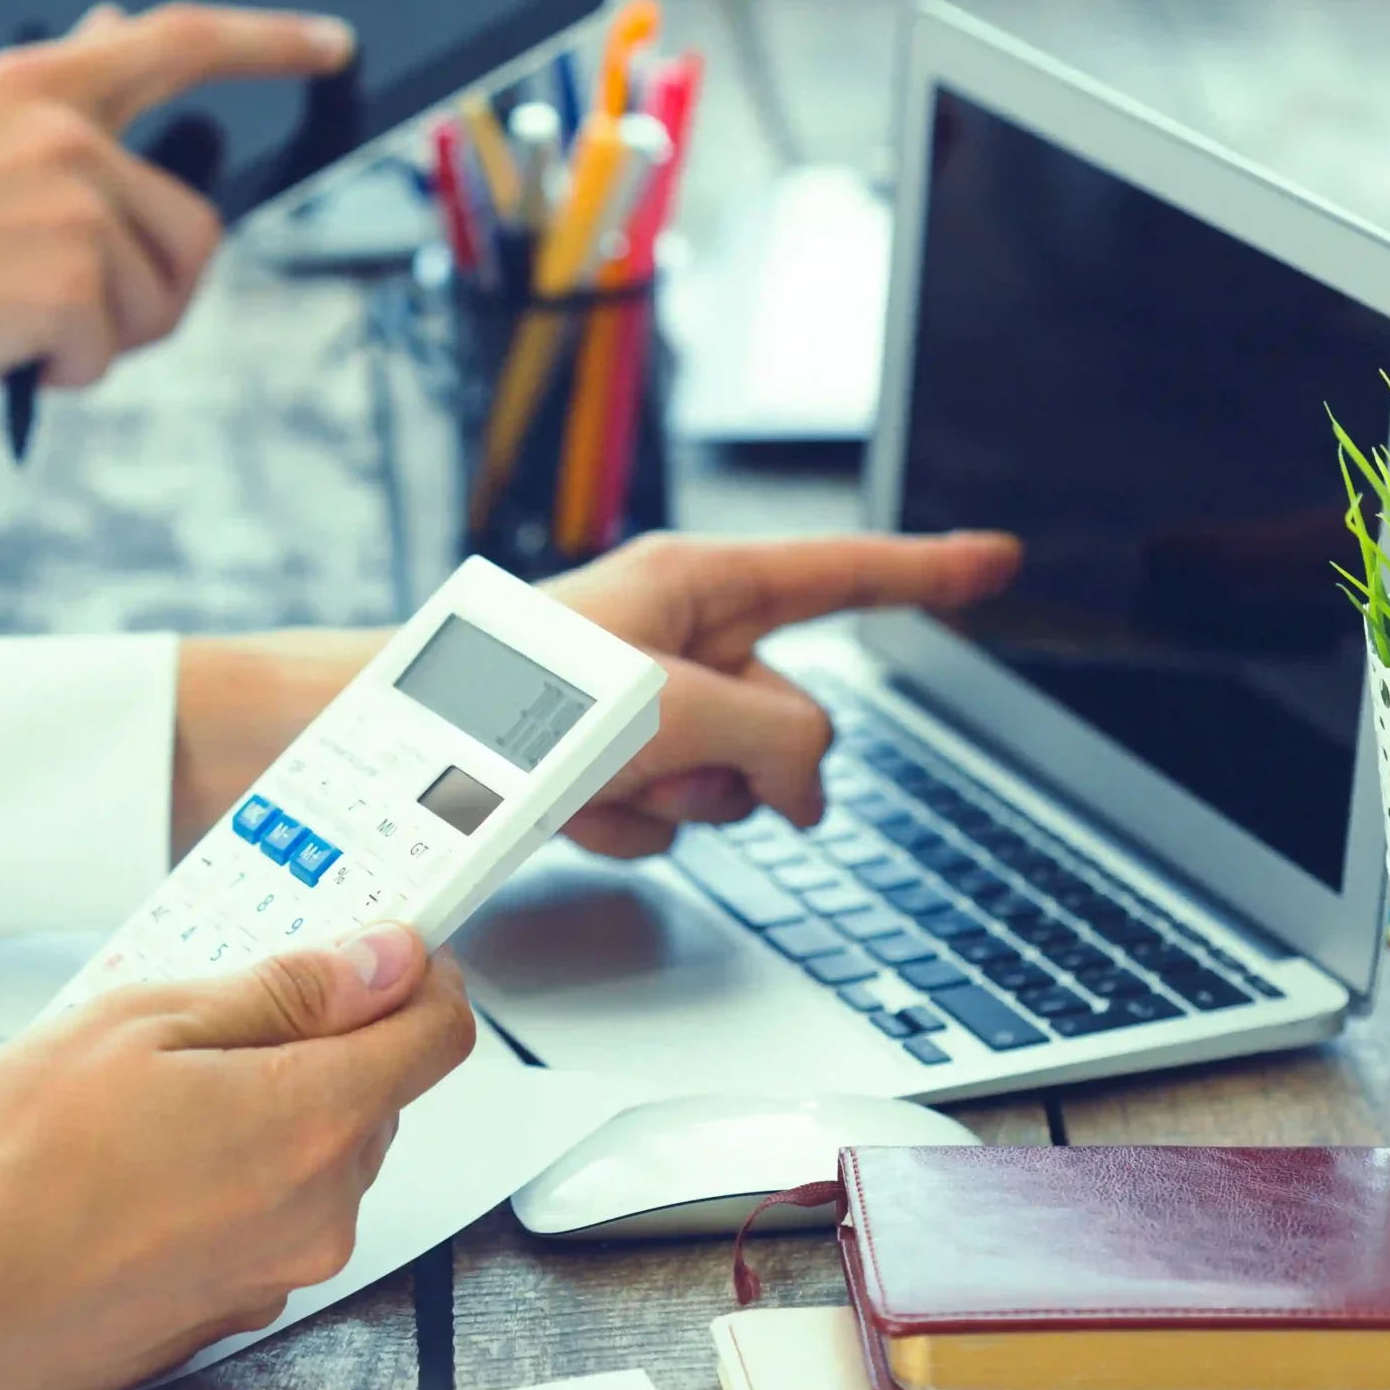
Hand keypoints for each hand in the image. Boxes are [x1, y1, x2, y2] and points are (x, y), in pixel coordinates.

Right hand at [0, 2, 351, 571]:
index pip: (178, 40)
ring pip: (159, 300)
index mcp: (30, 82)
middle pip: (192, 228)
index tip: (331, 47)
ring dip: (100, 337)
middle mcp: (65, 129)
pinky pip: (109, 352)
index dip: (269, 42)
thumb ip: (36, 98)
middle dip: (148, 292)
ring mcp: (72, 202)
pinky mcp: (70, 281)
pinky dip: (57, 373)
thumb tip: (111, 35)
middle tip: (62, 318)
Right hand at [0, 924, 472, 1389]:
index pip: (437, 1033)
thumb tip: (378, 962)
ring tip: (148, 1089)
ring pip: (313, 1157)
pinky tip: (139, 1159)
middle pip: (372, 1094)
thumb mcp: (145, 1021)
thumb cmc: (17, 1170)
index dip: (414, 977)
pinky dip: (227, 1178)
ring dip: (263, 1111)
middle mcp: (318, 1207)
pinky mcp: (229, 1307)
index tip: (377, 950)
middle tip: (212, 1012)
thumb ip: (284, 991)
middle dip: (314, 1041)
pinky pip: (263, 1216)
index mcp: (314, 1120)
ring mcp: (276, 1267)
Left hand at [539, 532, 1019, 853]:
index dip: (931, 572)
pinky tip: (568, 812)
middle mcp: (674, 637)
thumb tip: (810, 783)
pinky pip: (661, 817)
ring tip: (602, 780)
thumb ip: (783, 736)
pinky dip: (623, 827)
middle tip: (674, 759)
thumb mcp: (681, 705)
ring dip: (676, 801)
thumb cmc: (511, 697)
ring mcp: (639, 707)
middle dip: (751, 760)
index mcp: (699, 584)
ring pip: (728, 782)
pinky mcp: (597, 765)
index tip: (995, 562)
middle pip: (789, 713)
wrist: (393, 757)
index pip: (846, 573)